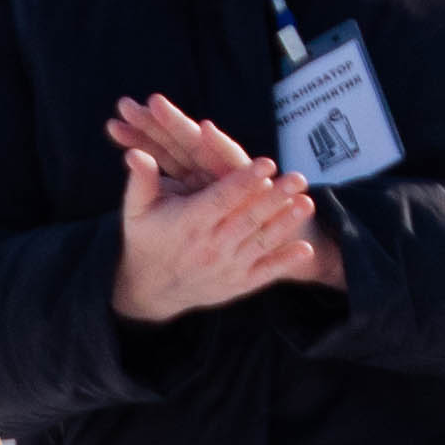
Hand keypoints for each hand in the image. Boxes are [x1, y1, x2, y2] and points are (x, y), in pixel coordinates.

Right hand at [105, 97, 327, 321]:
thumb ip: (141, 180)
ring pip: (260, 243)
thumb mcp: (136, 210)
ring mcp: (226, 267)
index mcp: (189, 223)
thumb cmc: (146, 239)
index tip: (265, 163)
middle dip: (274, 198)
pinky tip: (305, 249)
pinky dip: (284, 262)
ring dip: (285, 224)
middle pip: (247, 219)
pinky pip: (264, 273)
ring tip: (308, 203)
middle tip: (298, 177)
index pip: (221, 199)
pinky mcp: (237, 283)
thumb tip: (136, 154)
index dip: (244, 181)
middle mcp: (210, 246)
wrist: (150, 290)